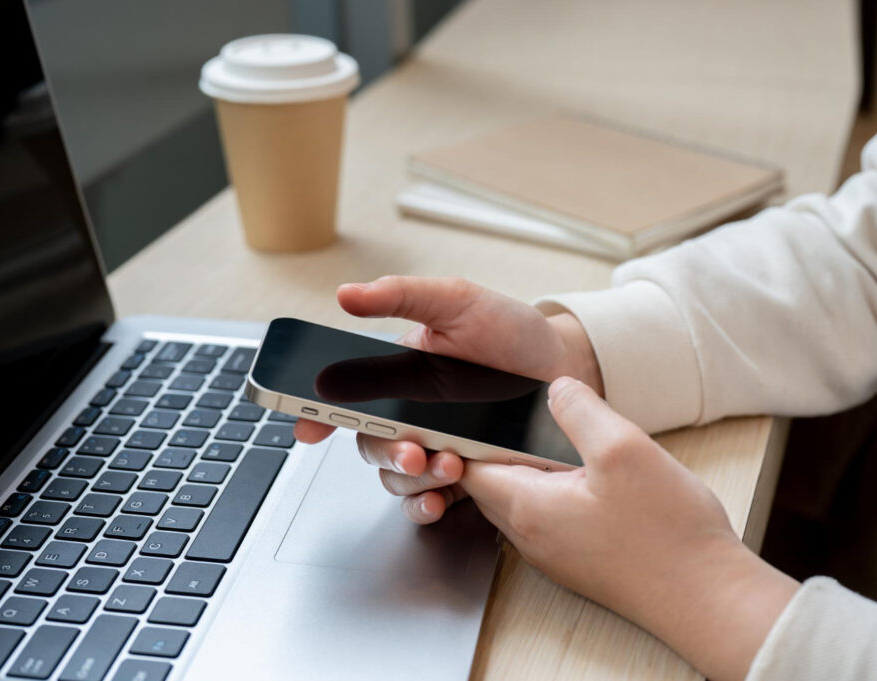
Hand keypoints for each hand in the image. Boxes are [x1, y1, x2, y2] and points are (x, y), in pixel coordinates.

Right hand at [293, 276, 602, 522]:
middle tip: (412, 449)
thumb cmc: (510, 331)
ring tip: (448, 465)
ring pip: (396, 476)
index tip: (310, 427)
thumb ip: (403, 296)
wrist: (566, 366)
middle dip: (384, 452)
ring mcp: (435, 447)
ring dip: (412, 478)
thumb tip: (347, 294)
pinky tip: (440, 500)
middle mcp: (410, 415)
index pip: (346, 396)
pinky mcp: (463, 477)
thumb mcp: (457, 302)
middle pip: (370, 444)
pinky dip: (426, 506)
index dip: (318, 412)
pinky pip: (429, 501)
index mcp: (398, 374)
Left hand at [462, 377, 798, 680]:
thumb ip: (578, 410)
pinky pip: (550, 517)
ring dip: (530, 469)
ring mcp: (556, 553)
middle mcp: (531, 537)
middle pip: (491, 483)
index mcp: (527, 507)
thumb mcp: (622, 448)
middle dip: (498, 447)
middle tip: (520, 415)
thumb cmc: (666, 533)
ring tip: (559, 439)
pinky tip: (589, 475)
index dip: (466, 434)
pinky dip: (554, 490)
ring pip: (522, 500)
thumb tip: (555, 389)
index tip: (479, 407)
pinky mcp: (581, 561)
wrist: (707, 598)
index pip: (467, 467)